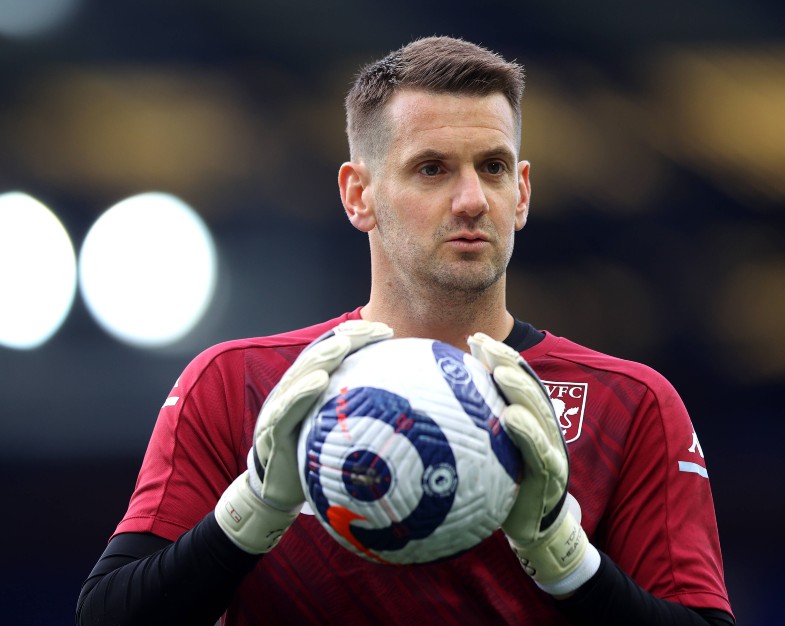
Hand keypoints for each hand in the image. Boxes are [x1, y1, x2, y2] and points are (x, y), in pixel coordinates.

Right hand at [216, 320, 393, 553]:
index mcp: (311, 385)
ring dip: (324, 356)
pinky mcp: (272, 430)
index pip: (333, 351)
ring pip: (301, 374)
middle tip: (374, 331)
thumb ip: (360, 412)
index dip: (356, 336)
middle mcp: (294, 389)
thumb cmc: (314, 457)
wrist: (278, 489)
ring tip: (344, 345)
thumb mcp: (338, 430)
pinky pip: (287, 408)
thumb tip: (408, 406)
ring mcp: (280, 408)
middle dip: (347, 338)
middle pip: (320, 354)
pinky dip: (302, 392)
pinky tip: (320, 381)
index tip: (385, 330)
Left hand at [468, 332, 598, 594]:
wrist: (530, 525)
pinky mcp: (550, 473)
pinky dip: (527, 431)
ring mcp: (549, 447)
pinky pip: (539, 449)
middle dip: (507, 360)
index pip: (512, 377)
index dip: (497, 355)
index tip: (474, 338)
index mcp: (525, 415)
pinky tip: (510, 418)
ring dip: (519, 388)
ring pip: (537, 410)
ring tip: (500, 372)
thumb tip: (420, 404)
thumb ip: (467, 424)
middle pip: (526, 385)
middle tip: (483, 344)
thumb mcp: (484, 450)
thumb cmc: (501, 481)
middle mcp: (540, 425)